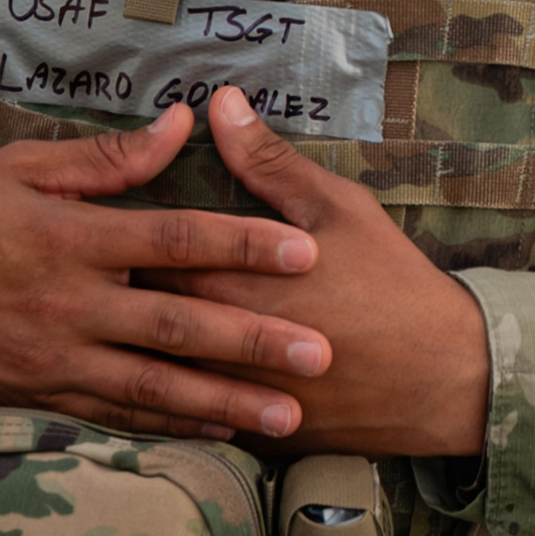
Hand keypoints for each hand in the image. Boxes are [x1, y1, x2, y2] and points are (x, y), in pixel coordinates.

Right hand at [0, 105, 330, 440]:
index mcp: (70, 236)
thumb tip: (184, 124)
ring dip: (225, 403)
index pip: (173, 240)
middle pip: (177, 325)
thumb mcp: (22, 168)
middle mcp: (67, 303)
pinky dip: (167, 427)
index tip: (304, 252)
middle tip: (321, 354)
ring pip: (153, 386)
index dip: (242, 246)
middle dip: (255, 342)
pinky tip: (218, 433)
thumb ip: (110, 157)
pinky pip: (112, 416)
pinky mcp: (34, 394)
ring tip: (288, 415)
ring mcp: (50, 357)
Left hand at [140, 87, 490, 457]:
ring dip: (130, 346)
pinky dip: (165, 397)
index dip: (117, 239)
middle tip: (94, 272)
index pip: (139, 256)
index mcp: (229, 280)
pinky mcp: (244, 430)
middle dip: (116, 291)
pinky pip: (184, 418)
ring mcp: (226, 395)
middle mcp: (214, 343)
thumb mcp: (339, 208)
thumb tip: (220, 105)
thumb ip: (269, 163)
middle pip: (134, 315)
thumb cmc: (391, 282)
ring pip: (150, 370)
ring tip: (114, 324)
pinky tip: (155, 380)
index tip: (104, 226)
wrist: (440, 377)